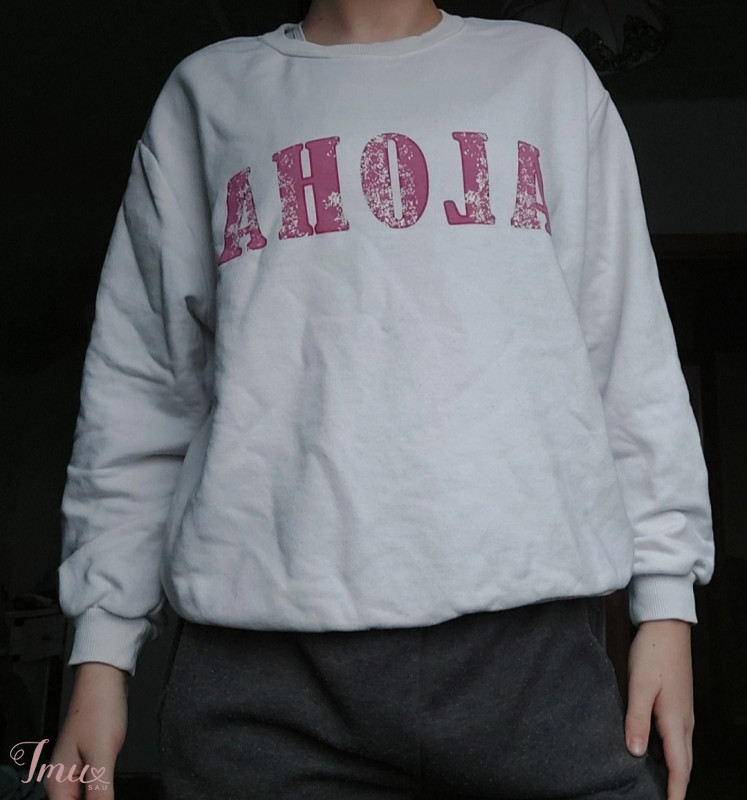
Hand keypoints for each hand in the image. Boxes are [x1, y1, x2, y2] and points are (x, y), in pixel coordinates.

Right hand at [44, 662, 128, 798]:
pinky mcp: (86, 763)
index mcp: (57, 783)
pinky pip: (90, 788)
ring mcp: (73, 771)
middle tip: (110, 791)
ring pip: (83, 799)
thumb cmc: (100, 711)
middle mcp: (60, 780)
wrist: (104, 680)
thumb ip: (99, 791)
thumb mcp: (102, 755)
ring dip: (99, 797)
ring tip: (110, 787)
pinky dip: (101, 792)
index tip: (104, 797)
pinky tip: (110, 788)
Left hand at [625, 619, 693, 799]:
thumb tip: (634, 753)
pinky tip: (654, 753)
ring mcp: (682, 712)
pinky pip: (676, 738)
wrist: (666, 628)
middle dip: (676, 786)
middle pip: (683, 763)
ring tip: (660, 786)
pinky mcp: (677, 704)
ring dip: (674, 770)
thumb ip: (636, 719)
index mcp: (675, 721)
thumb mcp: (640, 685)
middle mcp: (683, 721)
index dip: (675, 791)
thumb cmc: (652, 653)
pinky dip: (670, 753)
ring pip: (681, 751)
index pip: (678, 767)